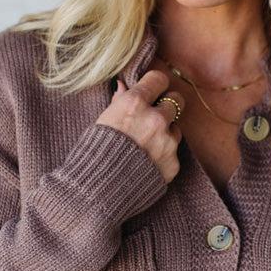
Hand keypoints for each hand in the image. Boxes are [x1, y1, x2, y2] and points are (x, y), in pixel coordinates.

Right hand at [96, 69, 184, 183]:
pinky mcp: (173, 164)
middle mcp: (155, 120)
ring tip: (145, 144)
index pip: (158, 79)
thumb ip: (119, 103)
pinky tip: (146, 162)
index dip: (155, 84)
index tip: (152, 89)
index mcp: (135, 103)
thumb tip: (124, 86)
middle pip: (176, 100)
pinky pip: (173, 153)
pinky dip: (163, 156)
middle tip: (156, 114)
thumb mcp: (102, 121)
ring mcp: (166, 142)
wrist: (97, 191)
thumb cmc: (93, 153)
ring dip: (165, 132)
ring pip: (176, 128)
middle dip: (167, 105)